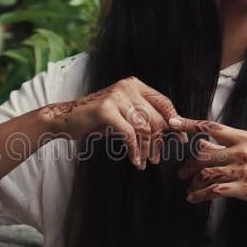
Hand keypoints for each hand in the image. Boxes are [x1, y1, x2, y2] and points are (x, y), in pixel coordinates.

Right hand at [41, 76, 187, 169]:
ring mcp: (116, 96)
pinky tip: (134, 159)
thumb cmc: (96, 120)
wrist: (65, 120)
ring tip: (144, 162)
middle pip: (155, 117)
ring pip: (144, 127)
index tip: (181, 139)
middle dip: (158, 142)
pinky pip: (129, 134)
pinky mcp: (105, 110)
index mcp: (135, 85)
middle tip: (156, 158)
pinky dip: (134, 150)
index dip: (175, 121)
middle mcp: (127, 87)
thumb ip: (145, 118)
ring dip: (147, 149)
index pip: (163, 102)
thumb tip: (174, 128)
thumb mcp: (124, 116)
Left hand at [168, 117, 246, 218]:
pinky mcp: (246, 188)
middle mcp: (243, 150)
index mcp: (244, 137)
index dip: (189, 124)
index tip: (172, 122)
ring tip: (189, 191)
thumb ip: (227, 145)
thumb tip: (202, 142)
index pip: (211, 127)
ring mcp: (245, 169)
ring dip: (193, 183)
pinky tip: (194, 199)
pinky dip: (200, 195)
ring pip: (207, 173)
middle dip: (189, 165)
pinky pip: (215, 190)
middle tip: (181, 175)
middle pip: (204, 153)